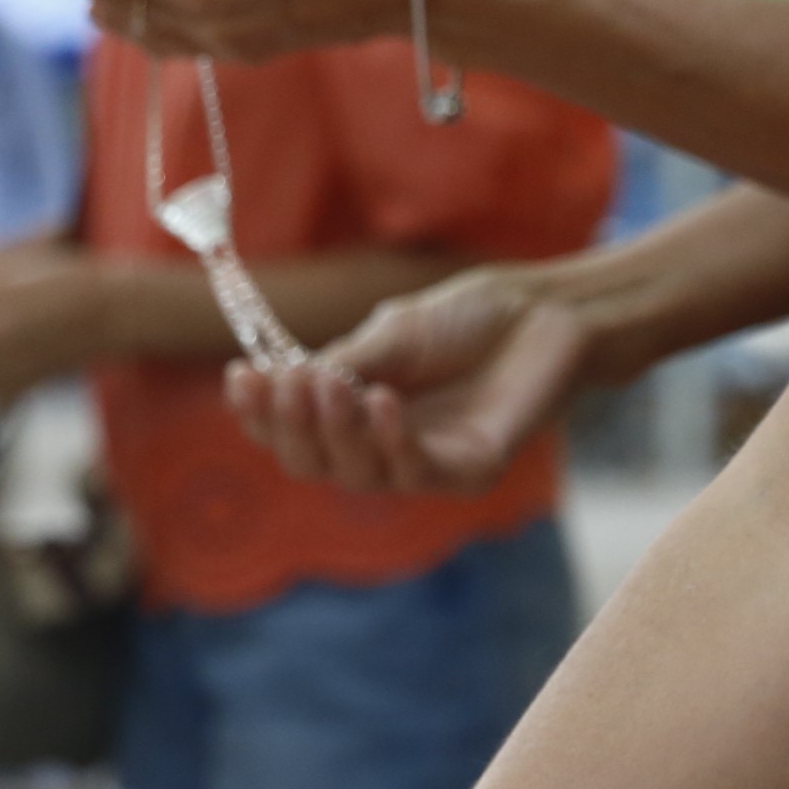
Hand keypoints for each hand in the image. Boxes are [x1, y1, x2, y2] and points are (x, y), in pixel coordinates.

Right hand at [223, 264, 595, 492]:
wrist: (545, 313)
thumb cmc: (470, 320)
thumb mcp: (390, 335)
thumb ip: (342, 366)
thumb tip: (282, 382)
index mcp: (356, 415)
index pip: (293, 435)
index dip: (262, 416)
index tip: (242, 377)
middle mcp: (384, 449)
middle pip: (315, 464)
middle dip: (292, 427)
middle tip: (288, 383)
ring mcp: (426, 466)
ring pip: (359, 474)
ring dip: (337, 431)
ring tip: (330, 386)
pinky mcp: (471, 474)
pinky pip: (417, 473)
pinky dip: (391, 440)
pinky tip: (380, 403)